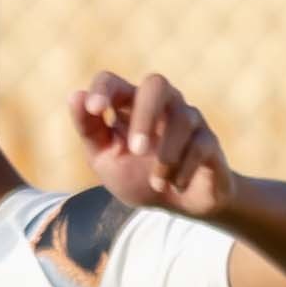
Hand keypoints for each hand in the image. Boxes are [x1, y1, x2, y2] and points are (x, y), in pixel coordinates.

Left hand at [73, 72, 234, 219]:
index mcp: (130, 105)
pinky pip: (200, 145)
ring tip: (157, 183)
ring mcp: (189, 119)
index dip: (103, 89)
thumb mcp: (106, 159)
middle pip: (157, 84)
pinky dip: (185, 168)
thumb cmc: (138, 176)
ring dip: (166, 156)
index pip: (113, 81)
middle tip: (137, 150)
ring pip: (182, 119)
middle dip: (145, 115)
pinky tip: (176, 185)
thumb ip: (90, 131)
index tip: (95, 109)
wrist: (179, 205)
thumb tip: (75, 95)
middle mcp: (162, 104)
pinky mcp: (209, 141)